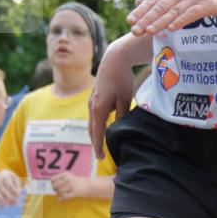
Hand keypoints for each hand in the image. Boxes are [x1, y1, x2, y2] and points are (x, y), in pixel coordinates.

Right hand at [0, 169, 21, 206]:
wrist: (2, 173)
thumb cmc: (11, 177)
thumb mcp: (16, 178)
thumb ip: (18, 185)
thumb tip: (19, 194)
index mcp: (5, 177)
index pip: (10, 185)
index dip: (14, 191)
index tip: (19, 195)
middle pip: (4, 191)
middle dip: (11, 198)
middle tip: (17, 202)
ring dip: (5, 201)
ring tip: (11, 205)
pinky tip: (2, 208)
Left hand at [51, 172, 89, 200]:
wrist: (89, 185)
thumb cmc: (78, 182)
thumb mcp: (69, 177)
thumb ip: (61, 179)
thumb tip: (52, 185)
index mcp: (65, 174)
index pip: (53, 179)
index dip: (52, 183)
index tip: (55, 186)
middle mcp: (68, 179)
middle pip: (54, 186)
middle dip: (55, 189)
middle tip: (58, 191)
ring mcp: (71, 186)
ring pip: (59, 192)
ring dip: (59, 194)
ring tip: (61, 194)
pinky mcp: (74, 192)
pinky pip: (64, 197)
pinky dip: (61, 199)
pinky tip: (60, 200)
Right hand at [89, 40, 135, 158]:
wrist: (114, 60)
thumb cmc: (122, 80)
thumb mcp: (125, 100)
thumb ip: (121, 116)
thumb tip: (118, 129)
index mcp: (99, 109)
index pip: (97, 133)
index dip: (99, 146)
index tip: (100, 157)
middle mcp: (92, 106)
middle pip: (91, 129)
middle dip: (95, 143)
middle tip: (100, 156)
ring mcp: (91, 101)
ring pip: (92, 122)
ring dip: (95, 134)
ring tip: (100, 145)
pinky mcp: (94, 97)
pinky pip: (94, 115)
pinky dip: (97, 124)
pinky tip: (103, 128)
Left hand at [128, 0, 216, 36]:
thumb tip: (153, 7)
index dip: (141, 10)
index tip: (130, 20)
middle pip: (160, 6)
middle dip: (146, 19)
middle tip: (134, 30)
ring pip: (172, 11)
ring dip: (159, 22)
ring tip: (148, 31)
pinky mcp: (205, 4)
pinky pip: (190, 14)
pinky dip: (180, 21)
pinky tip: (171, 29)